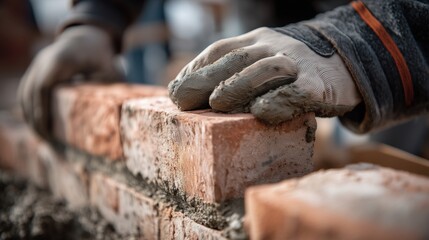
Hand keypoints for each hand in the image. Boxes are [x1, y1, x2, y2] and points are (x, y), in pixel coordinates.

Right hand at [18, 26, 119, 138]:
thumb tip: (117, 115)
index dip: (42, 109)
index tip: (47, 130)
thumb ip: (110, 90)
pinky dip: (29, 108)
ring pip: (25, 93)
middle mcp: (44, 61)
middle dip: (35, 118)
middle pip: (31, 93)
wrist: (88, 36)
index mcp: (62, 60)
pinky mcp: (36, 70)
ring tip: (42, 137)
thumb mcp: (110, 71)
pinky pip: (26, 91)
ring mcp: (37, 64)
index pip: (44, 87)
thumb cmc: (102, 56)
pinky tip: (38, 125)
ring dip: (30, 115)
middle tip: (46, 141)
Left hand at [168, 27, 361, 123]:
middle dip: (206, 79)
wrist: (344, 62)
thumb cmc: (291, 70)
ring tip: (216, 104)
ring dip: (238, 86)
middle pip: (236, 59)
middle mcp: (272, 47)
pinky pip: (297, 91)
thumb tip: (194, 97)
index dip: (195, 69)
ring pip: (265, 69)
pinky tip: (261, 112)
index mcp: (255, 41)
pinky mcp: (318, 84)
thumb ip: (234, 74)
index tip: (175, 91)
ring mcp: (296, 63)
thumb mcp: (261, 63)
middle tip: (181, 99)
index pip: (220, 51)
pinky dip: (279, 101)